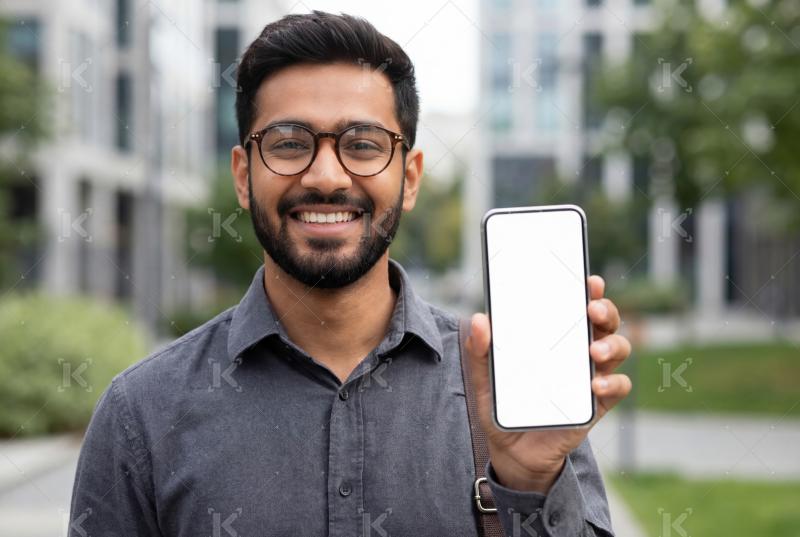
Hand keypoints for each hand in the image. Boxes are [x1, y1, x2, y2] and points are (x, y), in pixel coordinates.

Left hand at [465, 275, 631, 492]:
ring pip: (618, 348)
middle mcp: (578, 352)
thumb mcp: (484, 378)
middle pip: (605, 321)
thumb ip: (480, 351)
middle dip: (605, 310)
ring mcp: (590, 376)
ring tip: (594, 352)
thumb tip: (479, 320)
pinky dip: (613, 383)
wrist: (513, 451)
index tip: (590, 280)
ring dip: (612, 344)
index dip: (589, 290)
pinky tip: (595, 386)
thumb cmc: (503, 405)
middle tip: (591, 310)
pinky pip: (618, 387)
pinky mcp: (597, 404)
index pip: (576, 306)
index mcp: (555, 338)